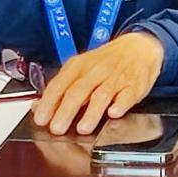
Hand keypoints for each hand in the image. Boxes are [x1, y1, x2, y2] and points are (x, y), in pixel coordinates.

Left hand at [31, 32, 163, 135]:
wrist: (138, 47)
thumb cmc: (105, 61)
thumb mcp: (80, 68)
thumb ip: (61, 88)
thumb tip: (39, 107)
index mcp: (79, 66)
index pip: (60, 85)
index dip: (49, 102)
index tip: (41, 118)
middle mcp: (95, 71)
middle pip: (78, 91)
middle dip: (66, 111)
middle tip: (57, 128)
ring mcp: (115, 78)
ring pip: (101, 95)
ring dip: (91, 112)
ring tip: (82, 129)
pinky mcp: (133, 86)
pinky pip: (126, 95)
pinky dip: (120, 104)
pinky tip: (113, 114)